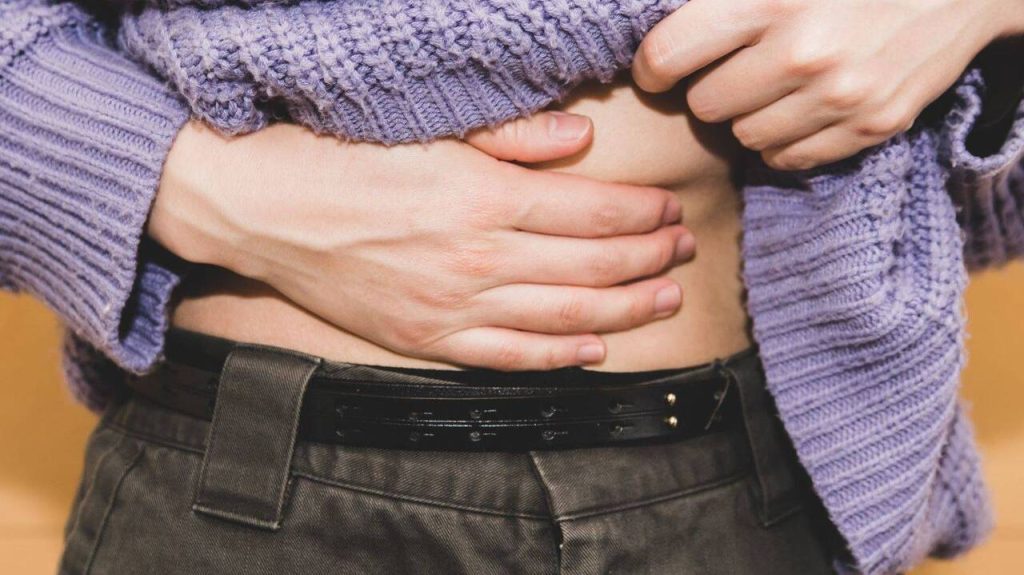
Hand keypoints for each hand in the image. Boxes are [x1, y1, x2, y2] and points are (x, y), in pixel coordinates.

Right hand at [148, 113, 693, 369]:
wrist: (267, 210)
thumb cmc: (346, 159)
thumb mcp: (429, 130)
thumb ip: (513, 137)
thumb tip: (582, 139)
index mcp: (484, 197)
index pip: (591, 211)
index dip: (641, 212)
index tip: (671, 208)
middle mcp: (479, 258)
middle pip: (591, 265)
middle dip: (648, 258)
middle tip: (684, 249)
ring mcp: (454, 307)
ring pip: (564, 316)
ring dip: (625, 308)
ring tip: (666, 298)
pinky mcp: (428, 340)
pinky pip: (509, 357)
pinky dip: (559, 357)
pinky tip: (596, 349)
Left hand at [632, 0, 1023, 170]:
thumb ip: (722, 1)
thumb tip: (659, 40)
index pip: (668, 55)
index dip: (654, 66)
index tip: (660, 68)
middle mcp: (803, 52)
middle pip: (705, 105)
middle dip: (710, 87)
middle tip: (733, 67)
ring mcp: (841, 96)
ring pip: (745, 138)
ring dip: (749, 115)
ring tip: (775, 84)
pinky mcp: (872, 126)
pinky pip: (789, 160)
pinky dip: (787, 140)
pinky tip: (804, 107)